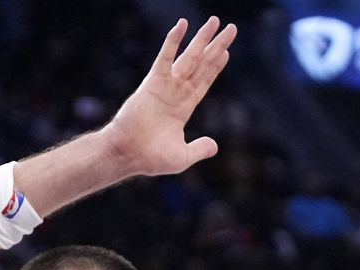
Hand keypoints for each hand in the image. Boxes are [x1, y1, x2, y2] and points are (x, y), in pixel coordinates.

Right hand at [102, 17, 236, 176]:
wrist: (128, 154)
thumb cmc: (151, 158)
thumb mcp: (182, 157)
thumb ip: (199, 149)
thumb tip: (214, 146)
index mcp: (183, 107)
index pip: (204, 81)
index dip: (215, 67)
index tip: (225, 51)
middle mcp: (176, 92)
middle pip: (202, 64)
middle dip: (216, 46)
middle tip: (231, 28)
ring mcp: (166, 85)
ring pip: (189, 57)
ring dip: (202, 39)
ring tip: (215, 21)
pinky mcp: (153, 82)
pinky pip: (165, 57)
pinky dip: (173, 41)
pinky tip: (182, 25)